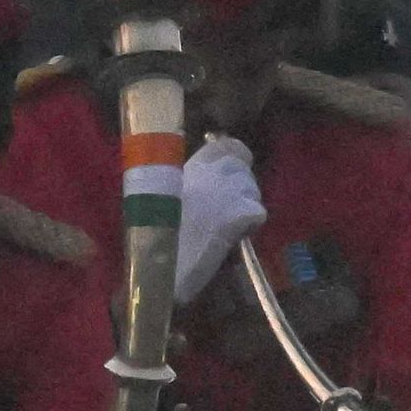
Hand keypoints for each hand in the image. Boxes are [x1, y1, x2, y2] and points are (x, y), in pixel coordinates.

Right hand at [172, 133, 267, 304]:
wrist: (159, 264)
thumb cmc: (153, 238)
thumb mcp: (163, 200)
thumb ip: (183, 186)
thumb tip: (200, 185)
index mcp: (190, 167)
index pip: (225, 146)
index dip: (233, 157)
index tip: (227, 173)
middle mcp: (212, 172)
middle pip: (242, 169)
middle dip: (240, 186)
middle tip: (227, 209)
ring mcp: (229, 191)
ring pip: (253, 191)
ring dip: (245, 206)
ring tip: (228, 225)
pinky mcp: (242, 213)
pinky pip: (257, 214)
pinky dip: (249, 226)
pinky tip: (234, 237)